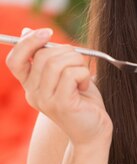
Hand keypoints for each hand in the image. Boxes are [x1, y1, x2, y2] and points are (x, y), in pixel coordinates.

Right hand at [6, 27, 112, 146]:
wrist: (94, 131)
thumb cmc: (83, 102)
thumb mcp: (64, 74)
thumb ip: (48, 57)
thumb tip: (26, 32)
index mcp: (30, 85)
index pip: (15, 60)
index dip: (28, 42)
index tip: (47, 33)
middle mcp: (33, 94)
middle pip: (41, 56)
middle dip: (67, 52)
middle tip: (79, 63)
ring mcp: (45, 101)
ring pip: (57, 63)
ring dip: (77, 62)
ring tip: (83, 76)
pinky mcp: (61, 104)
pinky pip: (71, 74)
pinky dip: (84, 74)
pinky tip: (85, 86)